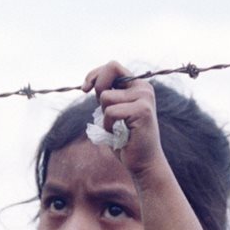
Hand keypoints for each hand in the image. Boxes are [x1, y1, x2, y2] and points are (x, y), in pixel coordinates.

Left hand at [82, 61, 163, 175]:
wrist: (143, 163)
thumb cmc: (125, 140)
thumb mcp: (112, 113)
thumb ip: (107, 97)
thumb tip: (90, 85)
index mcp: (137, 86)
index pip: (113, 66)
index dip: (95, 74)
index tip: (85, 89)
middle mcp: (143, 88)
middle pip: (111, 68)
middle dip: (98, 87)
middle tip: (100, 108)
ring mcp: (144, 98)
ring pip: (106, 97)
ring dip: (104, 116)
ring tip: (117, 129)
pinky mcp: (142, 110)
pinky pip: (110, 112)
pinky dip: (108, 126)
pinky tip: (119, 134)